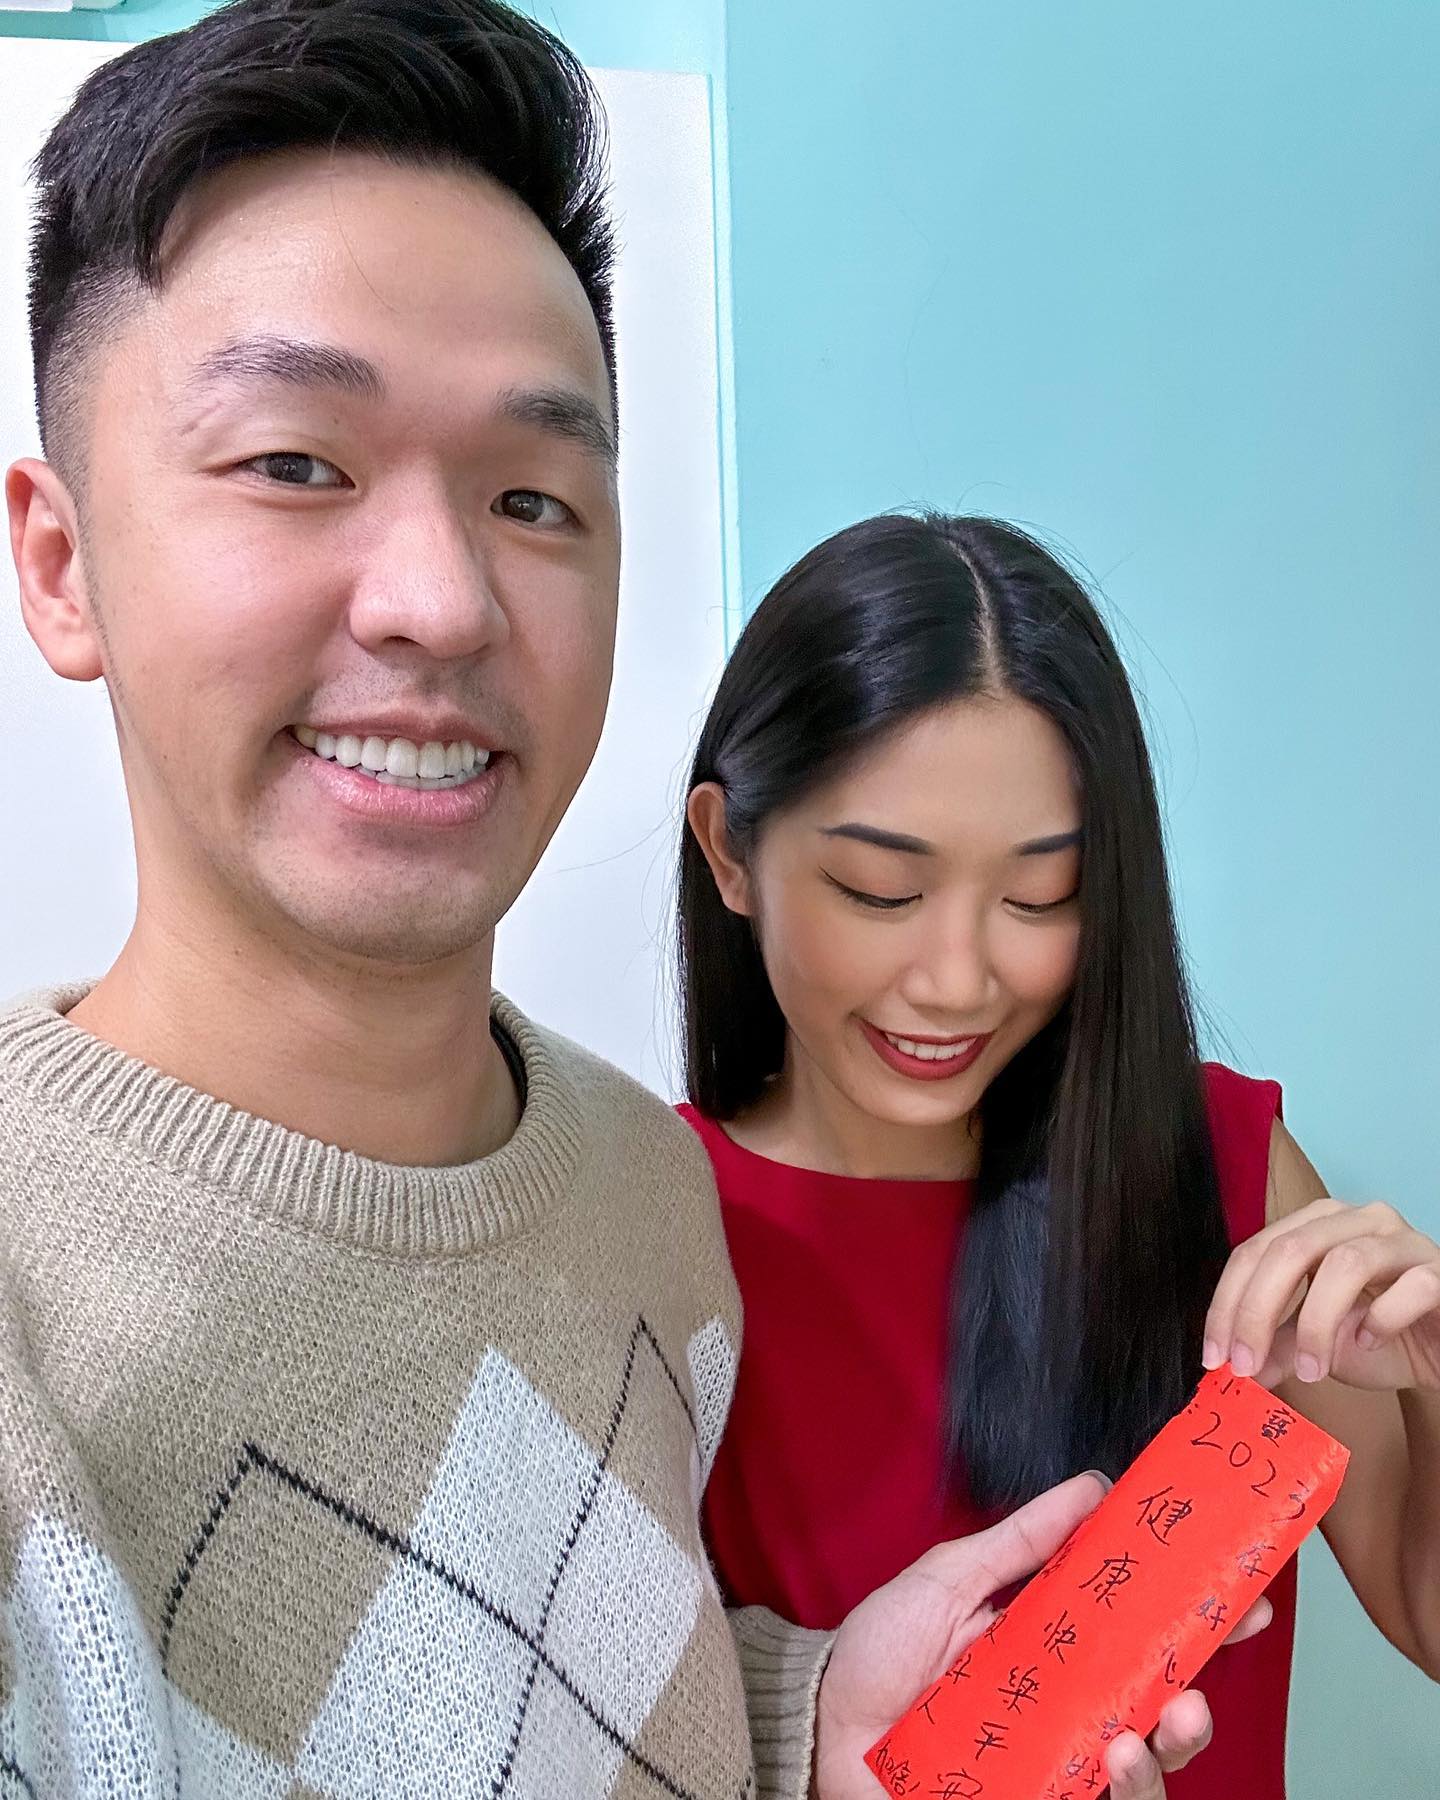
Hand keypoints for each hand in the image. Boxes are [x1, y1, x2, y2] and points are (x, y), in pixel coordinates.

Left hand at [812, 1473, 1270, 1798]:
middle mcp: (1065, 1713)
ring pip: (1141, 1779)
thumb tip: (1094, 1485)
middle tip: (1200, 1685)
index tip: (1248, 1598)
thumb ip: (1023, 1541)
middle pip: (1159, 1719)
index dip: (1200, 1625)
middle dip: (1197, 1707)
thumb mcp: (952, 1578)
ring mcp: (1050, 1768)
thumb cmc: (879, 1649)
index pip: (1144, 1640)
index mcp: (1056, 1651)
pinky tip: (1107, 1760)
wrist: (817, 1722)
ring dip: (1161, 1756)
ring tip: (1143, 1731)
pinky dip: (1119, 1790)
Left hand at [1204, 1198, 1439, 1393]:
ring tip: (1311, 1370)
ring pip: (1345, 1262)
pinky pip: (1410, 1286)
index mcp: (1317, 1226)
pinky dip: (1382, 1319)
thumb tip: (1231, 1367)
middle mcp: (1357, 1220)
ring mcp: (1402, 1240)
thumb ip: (1277, 1346)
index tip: (1215, 1356)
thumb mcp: (1318, 1345)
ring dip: (1317, 1323)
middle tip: (1247, 1365)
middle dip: (1258, 1310)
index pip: (1254, 1251)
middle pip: (1291, 1249)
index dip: (1228, 1303)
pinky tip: (1370, 1343)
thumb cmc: (1383, 1337)